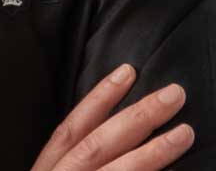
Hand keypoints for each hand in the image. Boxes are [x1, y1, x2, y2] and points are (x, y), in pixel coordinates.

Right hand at [31, 64, 194, 169]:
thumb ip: (69, 159)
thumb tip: (102, 131)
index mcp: (47, 167)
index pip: (72, 126)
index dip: (100, 96)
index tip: (127, 71)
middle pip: (98, 142)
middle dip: (137, 116)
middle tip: (173, 94)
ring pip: (118, 169)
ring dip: (154, 151)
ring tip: (184, 132)